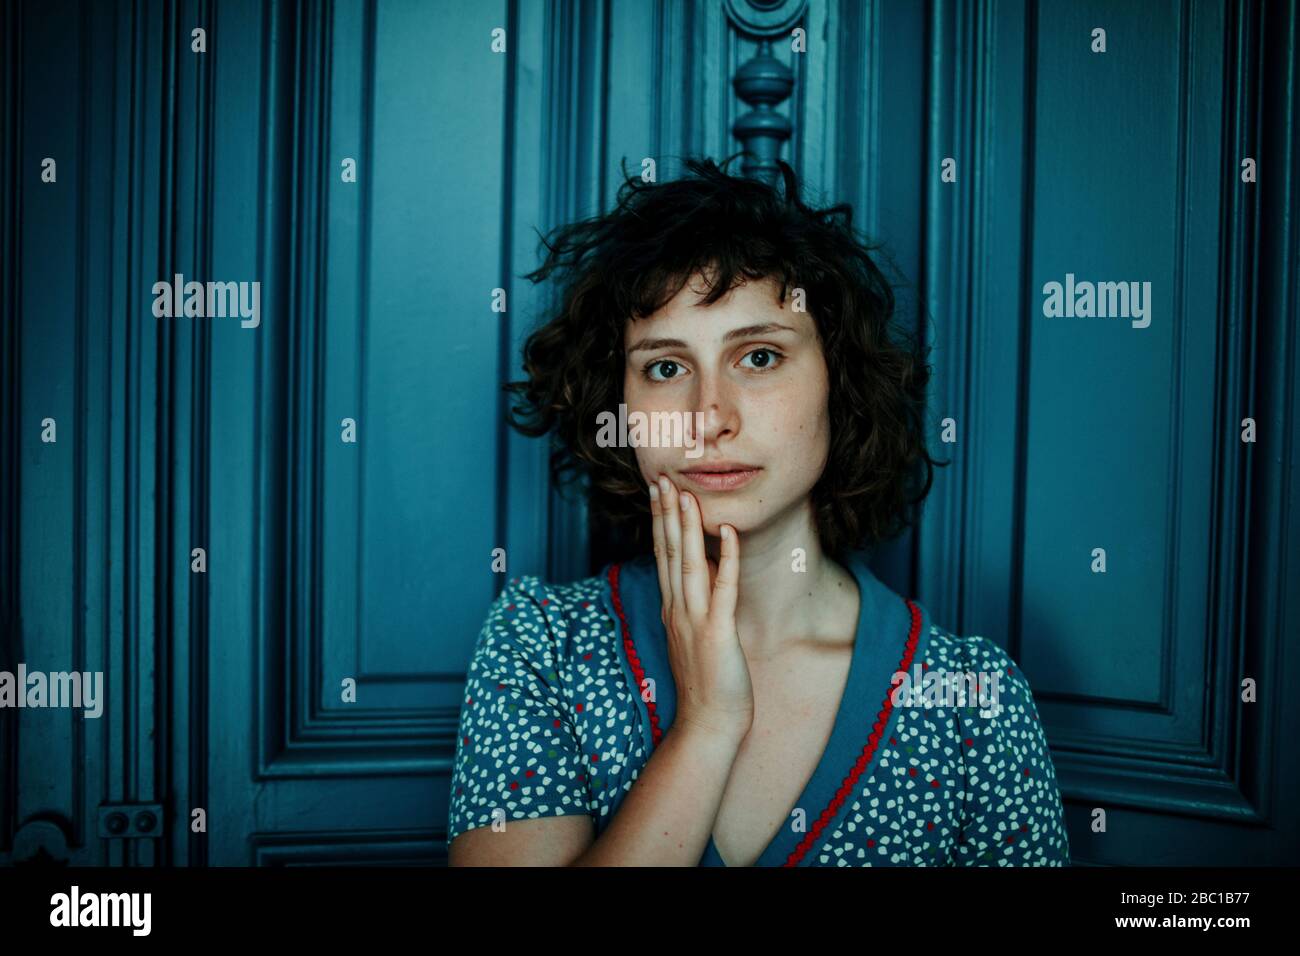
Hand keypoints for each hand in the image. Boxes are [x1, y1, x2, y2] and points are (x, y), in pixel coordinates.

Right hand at [649, 474, 753, 740]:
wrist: (708, 724)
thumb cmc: (706, 685)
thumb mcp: (693, 637)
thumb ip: (691, 607)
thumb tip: (699, 576)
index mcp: (671, 609)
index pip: (661, 555)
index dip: (659, 520)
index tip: (657, 490)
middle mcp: (677, 609)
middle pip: (668, 552)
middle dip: (665, 512)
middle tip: (661, 477)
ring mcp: (694, 620)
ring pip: (688, 563)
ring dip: (687, 526)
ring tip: (686, 492)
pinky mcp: (717, 632)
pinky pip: (723, 588)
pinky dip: (724, 558)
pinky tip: (728, 532)